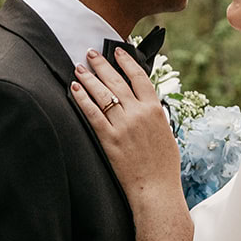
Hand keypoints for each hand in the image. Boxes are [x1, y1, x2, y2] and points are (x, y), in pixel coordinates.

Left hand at [70, 48, 181, 199]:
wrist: (157, 189)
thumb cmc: (164, 166)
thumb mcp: (166, 134)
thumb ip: (155, 117)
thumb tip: (146, 106)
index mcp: (155, 109)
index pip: (139, 77)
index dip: (127, 61)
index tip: (118, 51)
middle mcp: (138, 113)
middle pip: (117, 80)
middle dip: (102, 64)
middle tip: (91, 53)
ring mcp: (123, 125)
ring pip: (102, 94)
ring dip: (89, 78)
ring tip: (79, 68)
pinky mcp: (109, 139)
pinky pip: (92, 113)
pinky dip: (82, 99)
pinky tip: (74, 89)